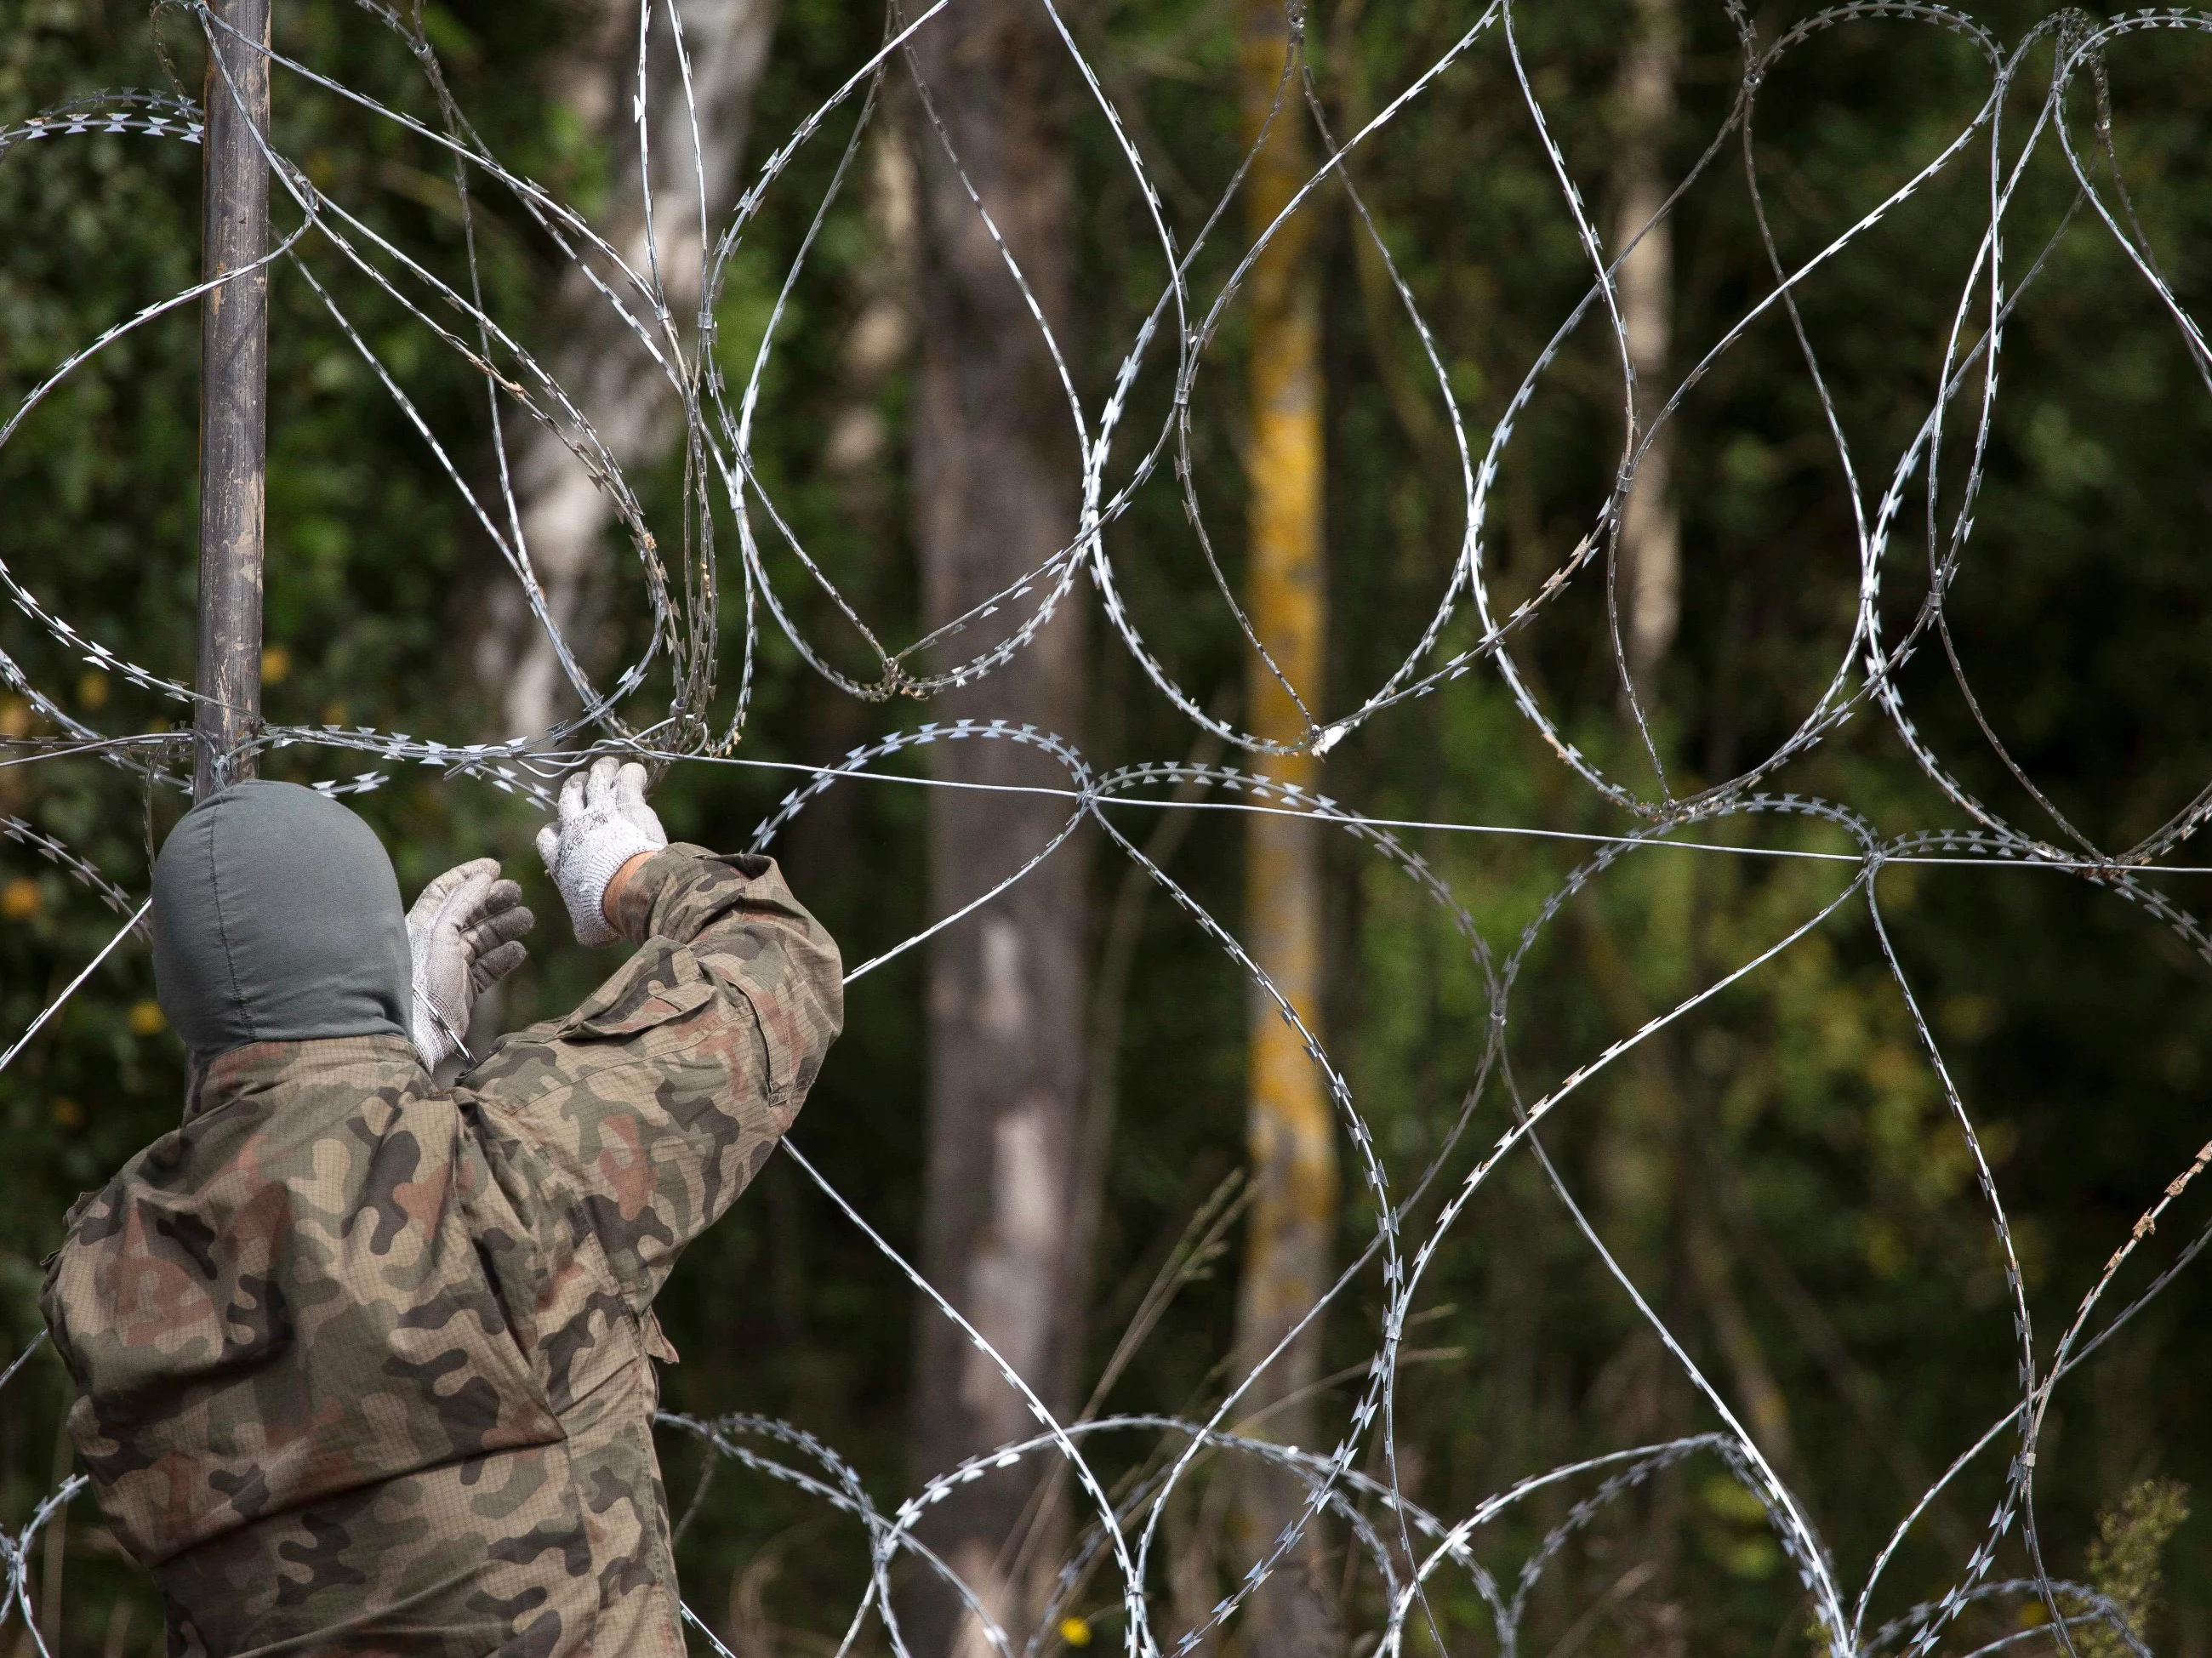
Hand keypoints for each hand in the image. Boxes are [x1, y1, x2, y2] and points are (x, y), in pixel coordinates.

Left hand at [407, 858, 533, 1069]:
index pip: (445, 891)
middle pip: (469, 913)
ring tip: (527, 919)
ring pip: (482, 940)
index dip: (469, 876)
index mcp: (421, 925)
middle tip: (518, 893)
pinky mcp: (464, 990)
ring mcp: (451, 966)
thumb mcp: (440, 934)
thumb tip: (485, 876)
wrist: (418, 1033)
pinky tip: (518, 950)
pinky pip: (489, 968)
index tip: (495, 866)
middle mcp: (435, 943)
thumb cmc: (422, 980)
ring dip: (505, 927)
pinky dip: (505, 957)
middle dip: (494, 901)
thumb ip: (462, 903)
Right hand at [535, 756, 667, 947]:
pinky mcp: (627, 803)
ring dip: (602, 770)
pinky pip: (626, 777)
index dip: (556, 829)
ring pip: (595, 778)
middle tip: (586, 783)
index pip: (547, 835)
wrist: (627, 889)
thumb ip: (584, 926)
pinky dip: (631, 772)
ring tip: (611, 766)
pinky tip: (638, 773)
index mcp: (560, 857)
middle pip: (567, 796)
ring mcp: (600, 812)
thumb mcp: (587, 928)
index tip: (566, 831)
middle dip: (575, 787)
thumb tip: (587, 932)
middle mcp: (575, 829)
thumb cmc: (605, 912)